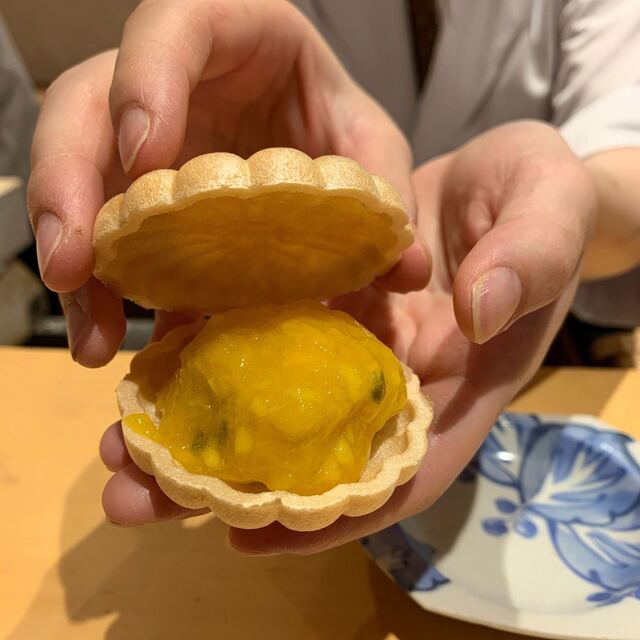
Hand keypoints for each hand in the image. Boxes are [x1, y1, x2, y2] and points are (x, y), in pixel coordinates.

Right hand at [27, 0, 428, 367]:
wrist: (320, 140)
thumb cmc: (339, 121)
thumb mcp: (368, 144)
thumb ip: (383, 188)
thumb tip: (406, 272)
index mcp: (234, 34)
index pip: (171, 27)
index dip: (145, 82)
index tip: (144, 160)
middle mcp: (169, 83)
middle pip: (84, 107)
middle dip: (67, 186)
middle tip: (71, 267)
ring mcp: (141, 139)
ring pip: (77, 180)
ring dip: (77, 262)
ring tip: (94, 337)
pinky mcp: (137, 195)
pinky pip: (106, 235)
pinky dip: (108, 291)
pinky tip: (116, 339)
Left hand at [100, 121, 596, 553]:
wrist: (508, 178)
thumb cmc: (543, 198)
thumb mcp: (549, 214)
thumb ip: (529, 259)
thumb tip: (478, 311)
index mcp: (457, 384)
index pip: (401, 470)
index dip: (335, 513)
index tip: (254, 533)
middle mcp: (395, 380)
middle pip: (318, 455)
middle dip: (232, 484)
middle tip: (139, 496)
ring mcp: (354, 346)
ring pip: (277, 404)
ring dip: (199, 430)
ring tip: (119, 443)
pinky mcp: (323, 307)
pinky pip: (265, 338)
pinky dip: (212, 357)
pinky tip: (150, 366)